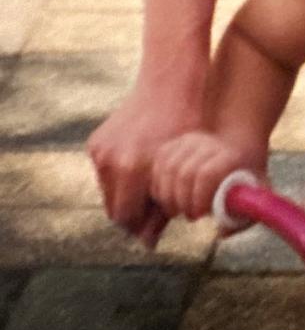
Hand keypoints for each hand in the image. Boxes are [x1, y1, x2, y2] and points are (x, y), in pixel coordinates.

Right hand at [87, 84, 203, 245]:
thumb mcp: (181, 169)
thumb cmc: (185, 126)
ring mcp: (99, 150)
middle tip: (152, 212)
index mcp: (132, 169)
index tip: (154, 227)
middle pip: (114, 209)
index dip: (141, 226)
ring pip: (108, 192)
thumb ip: (165, 208)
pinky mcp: (95, 142)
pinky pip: (105, 172)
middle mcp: (110, 161)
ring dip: (124, 196)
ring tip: (149, 188)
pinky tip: (140, 169)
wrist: (168, 85)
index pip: (126, 219)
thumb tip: (148, 244)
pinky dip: (119, 176)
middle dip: (132, 214)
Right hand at [151, 131, 264, 223]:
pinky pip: (158, 163)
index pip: (207, 174)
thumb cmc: (246, 180)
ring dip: (168, 195)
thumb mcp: (254, 196)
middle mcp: (209, 144)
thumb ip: (242, 217)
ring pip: (168, 168)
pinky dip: (158, 185)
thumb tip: (221, 232)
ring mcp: (190, 141)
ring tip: (177, 210)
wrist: (239, 150)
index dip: (200, 198)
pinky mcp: (175, 143)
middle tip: (191, 216)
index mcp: (231, 157)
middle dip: (183, 201)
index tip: (202, 215)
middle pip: (185, 173)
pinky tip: (168, 197)